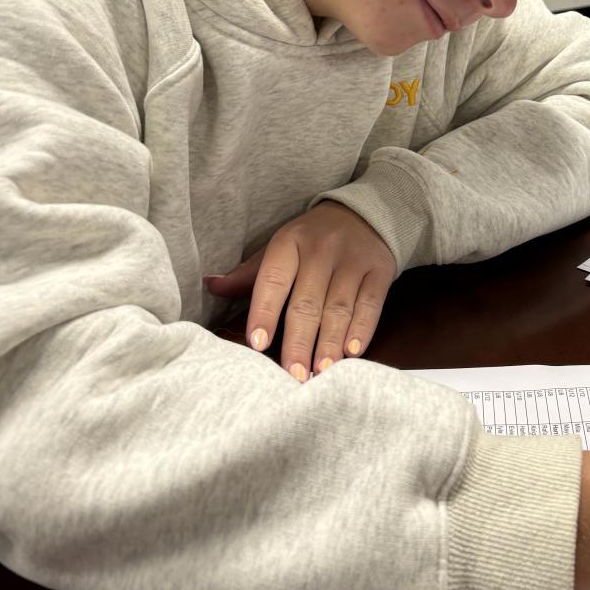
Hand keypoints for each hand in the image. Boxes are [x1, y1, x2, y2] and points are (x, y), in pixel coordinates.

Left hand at [203, 202, 395, 380]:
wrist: (365, 213)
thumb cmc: (313, 239)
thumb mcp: (281, 246)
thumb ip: (249, 273)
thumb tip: (210, 285)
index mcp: (290, 242)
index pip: (273, 279)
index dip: (265, 311)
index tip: (257, 343)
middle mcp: (322, 250)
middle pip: (308, 301)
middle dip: (300, 341)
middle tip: (294, 376)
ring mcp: (353, 260)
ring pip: (340, 307)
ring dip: (330, 343)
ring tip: (321, 372)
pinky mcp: (380, 270)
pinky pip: (370, 303)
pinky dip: (362, 329)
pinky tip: (353, 353)